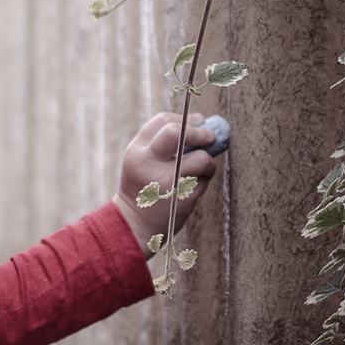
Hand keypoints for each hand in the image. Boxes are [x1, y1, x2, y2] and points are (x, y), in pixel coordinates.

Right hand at [113, 113, 219, 257]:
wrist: (134, 225)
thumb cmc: (144, 188)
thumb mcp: (143, 161)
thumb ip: (164, 143)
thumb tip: (201, 122)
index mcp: (137, 151)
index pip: (163, 122)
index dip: (186, 120)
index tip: (199, 122)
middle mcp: (148, 163)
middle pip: (177, 132)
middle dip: (199, 132)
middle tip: (211, 136)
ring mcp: (166, 181)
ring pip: (201, 158)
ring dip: (208, 162)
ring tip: (201, 170)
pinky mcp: (182, 198)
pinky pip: (204, 180)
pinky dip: (204, 181)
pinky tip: (192, 189)